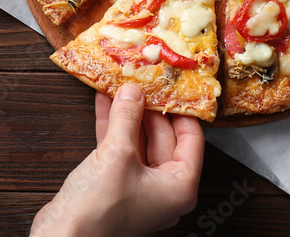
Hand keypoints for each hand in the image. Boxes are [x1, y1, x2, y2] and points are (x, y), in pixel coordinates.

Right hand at [30, 84, 202, 236]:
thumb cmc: (98, 209)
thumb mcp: (118, 154)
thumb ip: (128, 117)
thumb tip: (134, 90)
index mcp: (180, 187)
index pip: (191, 139)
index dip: (180, 110)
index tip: (173, 87)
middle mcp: (163, 190)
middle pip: (163, 138)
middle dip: (148, 108)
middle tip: (143, 80)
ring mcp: (138, 189)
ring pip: (138, 142)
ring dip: (128, 114)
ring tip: (121, 85)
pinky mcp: (115, 187)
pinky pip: (119, 151)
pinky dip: (112, 127)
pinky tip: (104, 102)